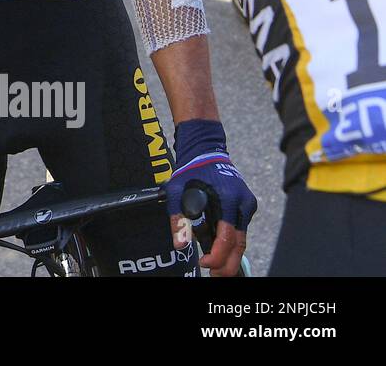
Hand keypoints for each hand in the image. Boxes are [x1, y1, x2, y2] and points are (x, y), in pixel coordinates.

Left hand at [165, 119, 255, 276]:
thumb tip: (180, 245)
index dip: (217, 255)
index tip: (204, 263)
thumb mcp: (176, 191)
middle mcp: (243, 203)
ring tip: (215, 267)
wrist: (205, 150)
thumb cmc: (190, 170)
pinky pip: (239, 229)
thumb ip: (178, 218)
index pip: (228, 237)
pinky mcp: (245, 206)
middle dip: (228, 264)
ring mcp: (247, 204)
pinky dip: (230, 242)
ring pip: (241, 238)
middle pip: (240, 243)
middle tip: (214, 275)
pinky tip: (218, 250)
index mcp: (229, 199)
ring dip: (229, 255)